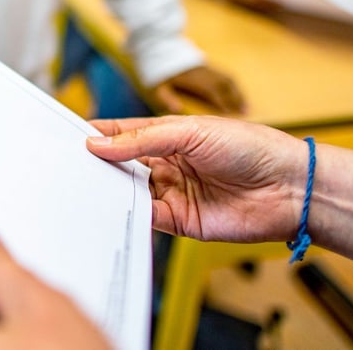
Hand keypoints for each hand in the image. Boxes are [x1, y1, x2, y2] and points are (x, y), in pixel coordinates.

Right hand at [86, 115, 306, 242]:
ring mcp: (170, 192)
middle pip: (119, 164)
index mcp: (167, 135)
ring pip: (126, 190)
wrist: (288, 187)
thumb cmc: (249, 147)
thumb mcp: (190, 132)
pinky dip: (124, 212)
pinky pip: (143, 217)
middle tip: (64, 163)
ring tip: (78, 183)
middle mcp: (164, 164)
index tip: (65, 134)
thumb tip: (97, 144)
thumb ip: (141, 140)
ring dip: (106, 188)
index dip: (95, 133)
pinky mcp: (178, 221)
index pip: (121, 133)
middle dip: (94, 163)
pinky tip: (107, 206)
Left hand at [149, 65, 244, 114]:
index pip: (213, 91)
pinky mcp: (207, 66)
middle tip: (246, 114)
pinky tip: (238, 96)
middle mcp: (204, 73)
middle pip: (224, 86)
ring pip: (227, 81)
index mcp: (193, 79)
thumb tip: (178, 108)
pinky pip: (225, 76)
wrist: (160, 49)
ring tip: (246, 108)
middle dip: (236, 100)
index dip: (223, 103)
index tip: (233, 116)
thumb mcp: (159, 86)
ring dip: (238, 94)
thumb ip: (167, 98)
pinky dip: (234, 87)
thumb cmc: (158, 73)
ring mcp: (207, 69)